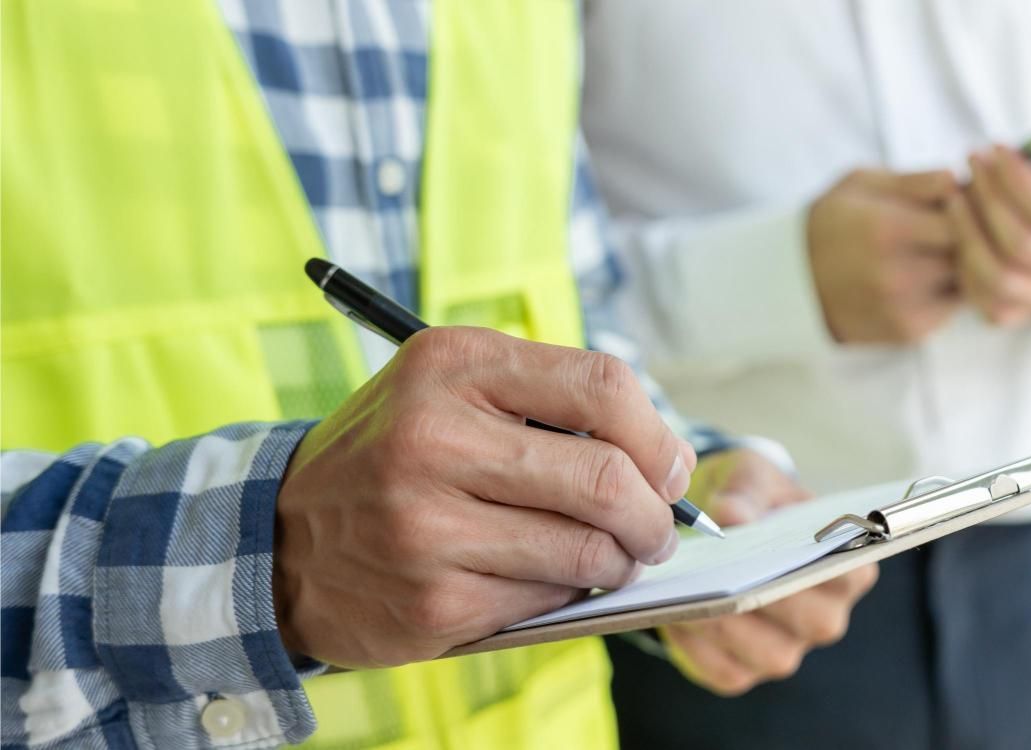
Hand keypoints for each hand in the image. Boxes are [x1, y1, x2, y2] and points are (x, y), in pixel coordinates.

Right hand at [274, 326, 695, 668]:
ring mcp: (428, 525)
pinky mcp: (434, 600)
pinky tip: (545, 578)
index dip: (657, 436)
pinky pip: (549, 599)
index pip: (603, 385)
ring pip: (589, 550)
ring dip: (622, 561)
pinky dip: (567, 593)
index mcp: (453, 365)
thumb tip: (667, 462)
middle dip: (656, 515)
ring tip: (614, 556)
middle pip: (609, 477)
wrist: (278, 539)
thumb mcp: (454, 390)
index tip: (668, 468)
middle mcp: (434, 437)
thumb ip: (554, 404)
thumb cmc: (397, 456)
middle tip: (658, 530)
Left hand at [661, 448, 880, 694]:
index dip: (824, 568)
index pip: (852, 573)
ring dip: (728, 627)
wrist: (716, 524)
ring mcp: (788, 647)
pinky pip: (728, 672)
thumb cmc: (749, 497)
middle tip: (724, 576)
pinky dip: (699, 649)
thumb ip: (747, 490)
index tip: (785, 551)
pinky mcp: (746, 670)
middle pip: (816, 622)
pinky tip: (675, 616)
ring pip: (771, 655)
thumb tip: (733, 516)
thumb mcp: (751, 476)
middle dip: (770, 599)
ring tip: (689, 594)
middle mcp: (826, 614)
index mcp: (846, 565)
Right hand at [807, 168, 961, 343]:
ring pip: (967, 282)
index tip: (959, 199)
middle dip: (971, 236)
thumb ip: (914, 180)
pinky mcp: (909, 332)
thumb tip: (958, 178)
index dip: (968, 206)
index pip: (961, 218)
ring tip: (942, 246)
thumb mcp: (862, 184)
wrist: (794, 282)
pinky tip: (930, 273)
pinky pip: (952, 307)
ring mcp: (905, 308)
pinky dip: (951, 289)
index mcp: (886, 229)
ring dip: (964, 264)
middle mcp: (897, 274)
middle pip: (969, 252)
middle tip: (962, 222)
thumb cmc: (833, 222)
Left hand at [950, 140, 1030, 324]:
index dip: (1019, 181)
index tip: (998, 147)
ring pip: (999, 279)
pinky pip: (989, 302)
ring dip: (969, 233)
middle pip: (1021, 246)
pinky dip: (966, 267)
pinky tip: (960, 227)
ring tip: (955, 191)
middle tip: (973, 158)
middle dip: (989, 197)